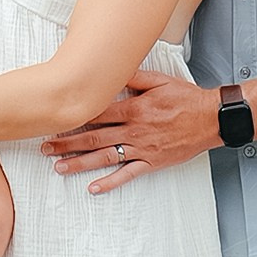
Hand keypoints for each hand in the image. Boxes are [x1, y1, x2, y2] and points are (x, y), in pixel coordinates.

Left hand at [44, 68, 219, 194]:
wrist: (211, 119)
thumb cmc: (186, 98)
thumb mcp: (160, 80)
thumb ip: (134, 76)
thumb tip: (112, 68)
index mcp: (134, 108)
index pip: (96, 113)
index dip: (73, 117)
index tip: (54, 120)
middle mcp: (134, 130)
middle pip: (93, 137)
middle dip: (67, 142)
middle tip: (45, 147)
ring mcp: (142, 148)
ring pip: (105, 157)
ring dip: (80, 163)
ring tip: (59, 167)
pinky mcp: (152, 162)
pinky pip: (128, 174)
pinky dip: (110, 182)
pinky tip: (93, 188)